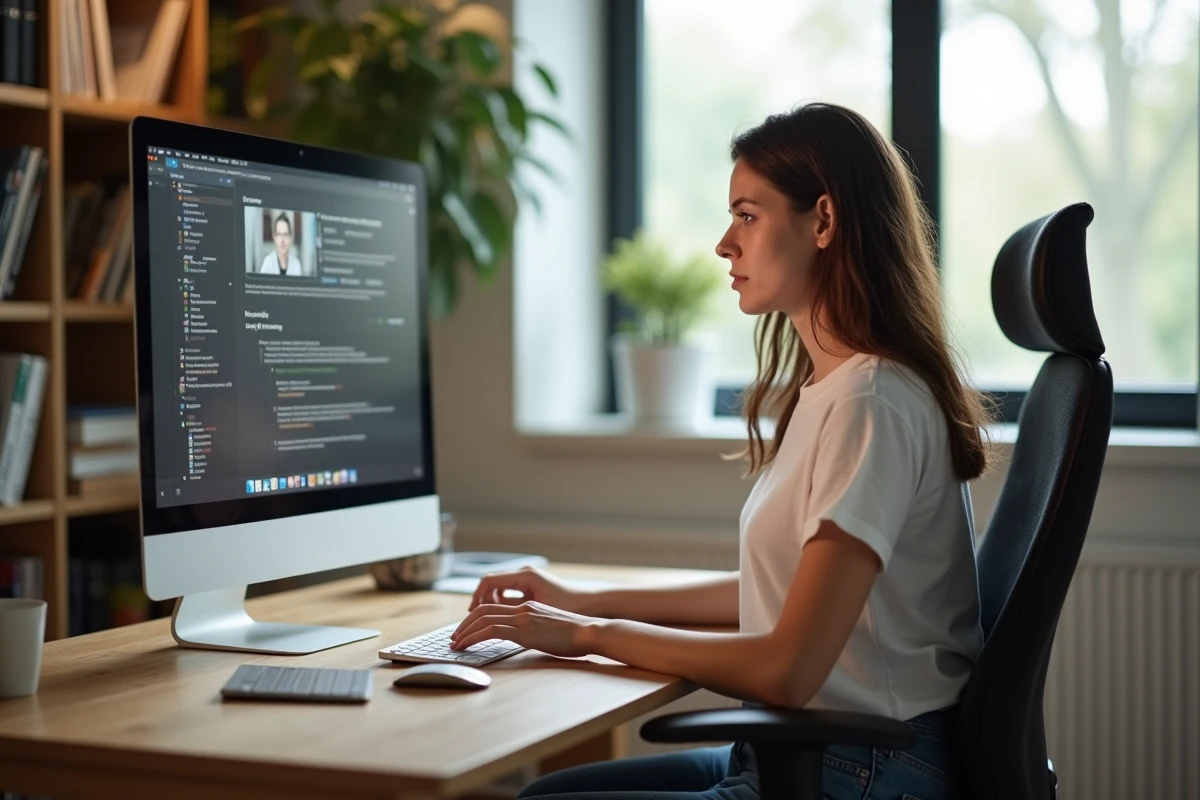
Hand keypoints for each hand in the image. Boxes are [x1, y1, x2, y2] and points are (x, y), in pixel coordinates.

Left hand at [449, 601, 600, 658]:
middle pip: (483, 610)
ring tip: (455, 645)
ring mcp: (522, 617)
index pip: (493, 607)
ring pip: (483, 618)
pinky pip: (490, 630)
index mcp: (528, 607)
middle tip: (454, 638)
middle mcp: (522, 608)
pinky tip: (466, 647)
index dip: (475, 618)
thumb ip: (534, 631)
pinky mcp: (523, 630)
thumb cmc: (575, 636)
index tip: (466, 631)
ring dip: (464, 632)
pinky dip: (473, 638)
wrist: (589, 632)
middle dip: (464, 625)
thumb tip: (525, 640)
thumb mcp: (550, 630)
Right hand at [468, 565, 589, 613]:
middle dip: (478, 603)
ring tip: (482, 623)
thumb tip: (489, 617)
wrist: (592, 607)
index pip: (488, 581)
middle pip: (490, 585)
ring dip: (488, 604)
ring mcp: (529, 581)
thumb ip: (513, 611)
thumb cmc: (571, 608)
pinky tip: (499, 619)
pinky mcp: (533, 590)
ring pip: (498, 590)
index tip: (471, 614)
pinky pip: (509, 595)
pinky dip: (500, 605)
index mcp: (525, 576)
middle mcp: (525, 575)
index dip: (475, 598)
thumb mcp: (539, 612)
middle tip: (471, 622)